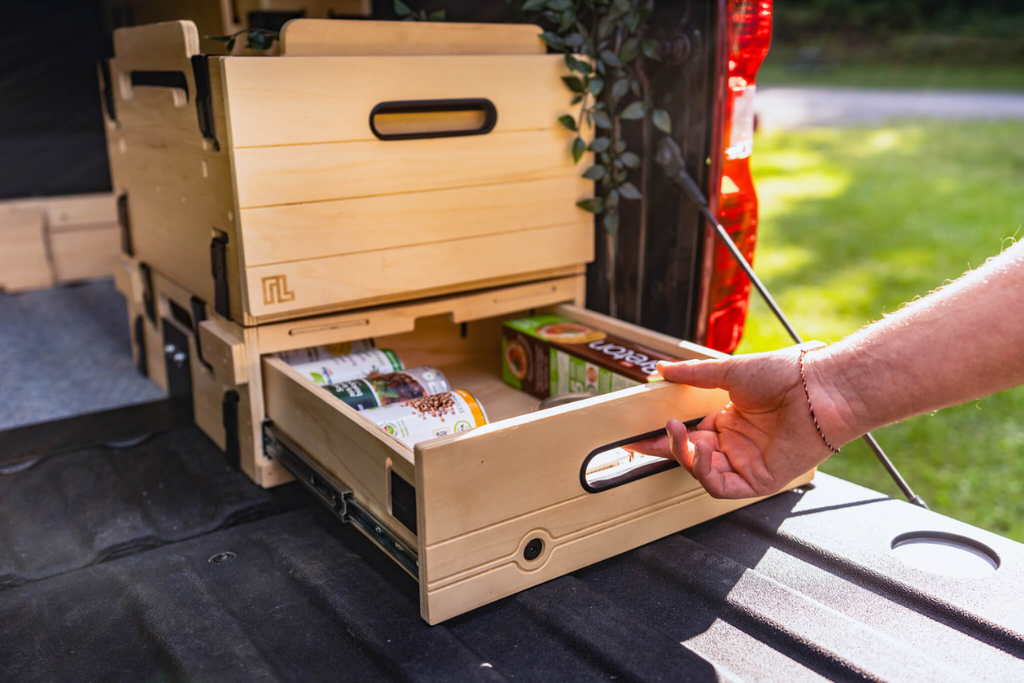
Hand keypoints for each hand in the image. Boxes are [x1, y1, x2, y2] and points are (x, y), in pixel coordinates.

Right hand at [629, 343, 840, 498]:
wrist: (820, 387)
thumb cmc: (786, 374)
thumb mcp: (729, 371)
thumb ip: (693, 375)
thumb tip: (661, 370)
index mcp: (730, 420)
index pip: (689, 433)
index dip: (663, 435)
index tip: (637, 434)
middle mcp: (737, 443)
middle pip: (691, 454)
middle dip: (665, 448)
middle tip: (641, 441)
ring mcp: (748, 462)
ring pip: (702, 472)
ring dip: (685, 456)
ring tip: (678, 433)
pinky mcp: (760, 480)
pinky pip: (722, 486)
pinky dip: (705, 471)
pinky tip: (701, 448)